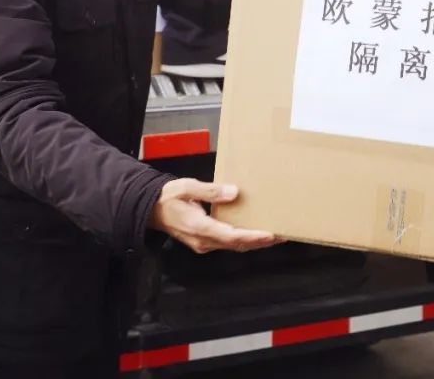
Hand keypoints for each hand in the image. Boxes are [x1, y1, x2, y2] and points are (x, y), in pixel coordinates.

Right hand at [148, 178, 278, 253]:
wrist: (151, 210)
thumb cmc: (169, 197)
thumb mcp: (187, 187)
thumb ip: (210, 190)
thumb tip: (233, 192)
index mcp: (200, 227)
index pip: (232, 236)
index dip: (253, 237)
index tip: (271, 234)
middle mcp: (204, 241)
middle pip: (237, 245)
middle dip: (260, 242)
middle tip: (283, 235)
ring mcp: (204, 244)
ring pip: (234, 246)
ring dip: (254, 242)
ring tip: (275, 235)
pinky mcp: (205, 242)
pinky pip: (229, 243)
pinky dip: (244, 240)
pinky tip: (255, 233)